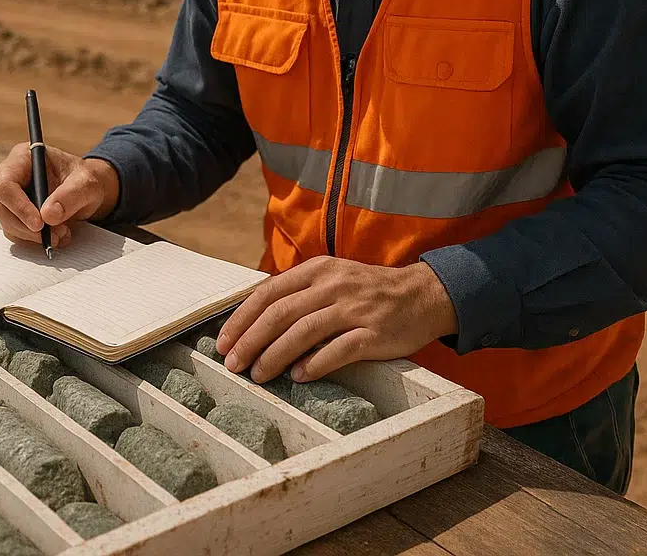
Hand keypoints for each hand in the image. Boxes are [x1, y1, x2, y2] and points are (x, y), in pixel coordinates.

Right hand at [0, 143, 119, 247]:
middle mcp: (12, 178)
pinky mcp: (17, 217)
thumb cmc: (83, 180)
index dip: (19, 206)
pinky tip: (57, 236)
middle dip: (28, 227)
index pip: (6, 184)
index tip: (39, 223)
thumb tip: (48, 215)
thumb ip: (70, 195)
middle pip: (4, 208)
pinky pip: (18, 235)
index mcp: (23, 159)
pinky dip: (36, 241)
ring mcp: (12, 199)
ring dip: (34, 236)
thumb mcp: (86, 183)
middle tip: (54, 235)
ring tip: (62, 233)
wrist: (86, 192)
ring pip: (9, 224)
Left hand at [214, 256, 458, 383]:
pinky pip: (338, 350)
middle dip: (250, 341)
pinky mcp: (373, 333)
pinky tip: (298, 377)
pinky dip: (314, 365)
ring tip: (258, 375)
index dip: (242, 319)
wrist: (423, 295)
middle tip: (233, 365)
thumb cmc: (368, 292)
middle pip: (280, 313)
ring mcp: (354, 309)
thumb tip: (255, 321)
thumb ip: (299, 293)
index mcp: (317, 270)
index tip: (223, 342)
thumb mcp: (332, 278)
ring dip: (275, 356)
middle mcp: (332, 285)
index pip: (268, 292)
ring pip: (303, 332)